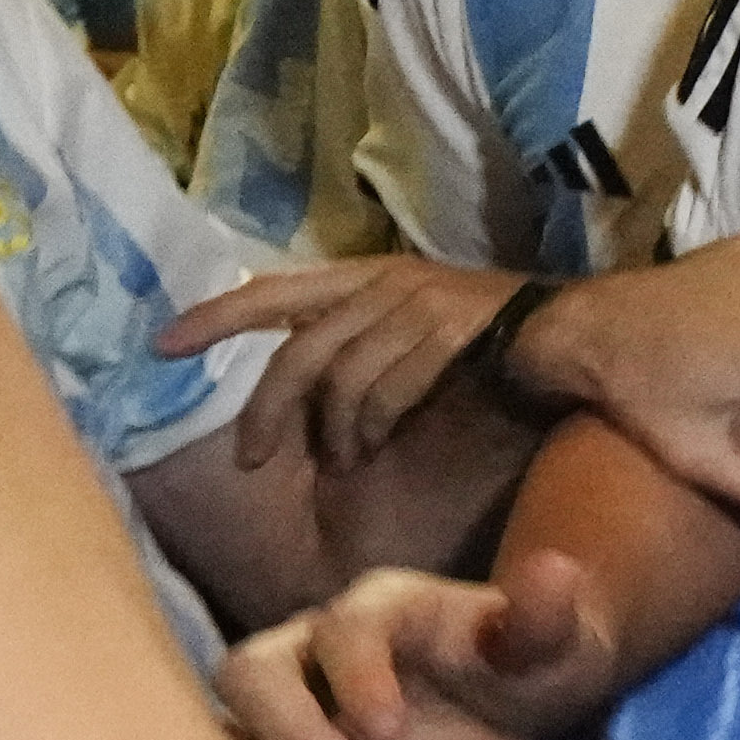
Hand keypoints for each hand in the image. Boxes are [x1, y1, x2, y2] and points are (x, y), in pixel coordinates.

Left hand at [176, 251, 531, 473]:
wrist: (578, 338)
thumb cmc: (497, 345)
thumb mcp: (415, 333)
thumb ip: (363, 347)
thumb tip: (306, 394)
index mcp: (369, 275)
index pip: (275, 290)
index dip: (216, 316)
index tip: (161, 345)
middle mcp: (386, 282)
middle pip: (298, 348)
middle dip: (265, 409)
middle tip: (250, 460)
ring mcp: (418, 303)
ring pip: (340, 374)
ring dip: (332, 430)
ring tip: (338, 463)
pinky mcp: (448, 331)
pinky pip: (385, 387)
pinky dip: (370, 426)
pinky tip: (370, 451)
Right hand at [216, 551, 627, 739]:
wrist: (514, 698)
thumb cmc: (530, 662)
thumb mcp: (554, 641)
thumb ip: (543, 615)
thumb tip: (558, 569)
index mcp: (382, 608)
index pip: (342, 630)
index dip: (356, 678)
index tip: (389, 736)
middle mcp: (320, 642)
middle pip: (252, 669)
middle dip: (290, 730)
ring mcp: (298, 696)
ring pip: (236, 726)